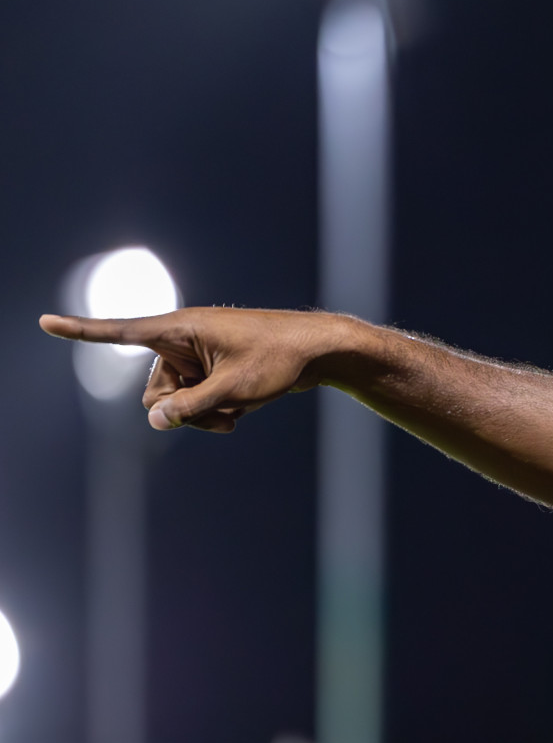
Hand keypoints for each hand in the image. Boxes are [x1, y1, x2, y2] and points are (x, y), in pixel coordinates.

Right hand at [40, 308, 351, 432]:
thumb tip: (153, 421)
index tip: (44, 321)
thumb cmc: (278, 359)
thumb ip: (190, 408)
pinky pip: (196, 401)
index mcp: (181, 329)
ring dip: (200, 416)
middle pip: (153, 391)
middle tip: (218, 416)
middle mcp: (182, 339)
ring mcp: (197, 356)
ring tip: (236, 415)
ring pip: (175, 402)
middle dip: (178, 411)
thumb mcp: (234, 391)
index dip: (81, 331)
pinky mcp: (211, 369)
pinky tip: (242, 412)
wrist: (317, 352)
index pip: (121, 332)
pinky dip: (213, 411)